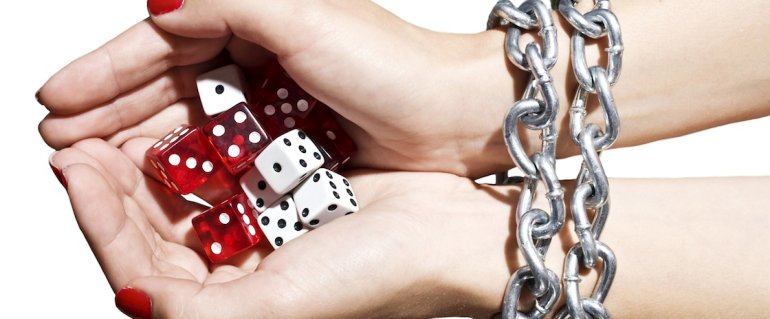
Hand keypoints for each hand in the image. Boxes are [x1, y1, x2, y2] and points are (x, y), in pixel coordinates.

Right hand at [38, 0, 520, 177]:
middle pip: (166, 82)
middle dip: (110, 109)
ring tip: (89, 161)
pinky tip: (153, 178)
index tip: (57, 100)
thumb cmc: (391, 65)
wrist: (451, 116)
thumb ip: (221, 0)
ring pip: (188, 119)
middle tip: (59, 139)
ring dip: (138, 139)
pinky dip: (186, 164)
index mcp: (254, 15)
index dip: (105, 70)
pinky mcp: (288, 138)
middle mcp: (258, 53)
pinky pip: (222, 150)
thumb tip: (154, 4)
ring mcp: (271, 99)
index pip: (161, 40)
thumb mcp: (300, 14)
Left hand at [49, 137, 522, 317]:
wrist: (447, 233)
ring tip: (115, 132)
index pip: (141, 271)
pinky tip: (174, 126)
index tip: (75, 173)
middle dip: (112, 191)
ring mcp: (260, 231)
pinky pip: (222, 169)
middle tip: (80, 147)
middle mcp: (239, 274)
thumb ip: (190, 313)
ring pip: (181, 198)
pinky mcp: (282, 194)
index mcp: (231, 308)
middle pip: (152, 233)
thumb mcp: (270, 309)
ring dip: (146, 164)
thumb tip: (126, 295)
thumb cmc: (377, 277)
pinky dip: (193, 148)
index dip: (99, 224)